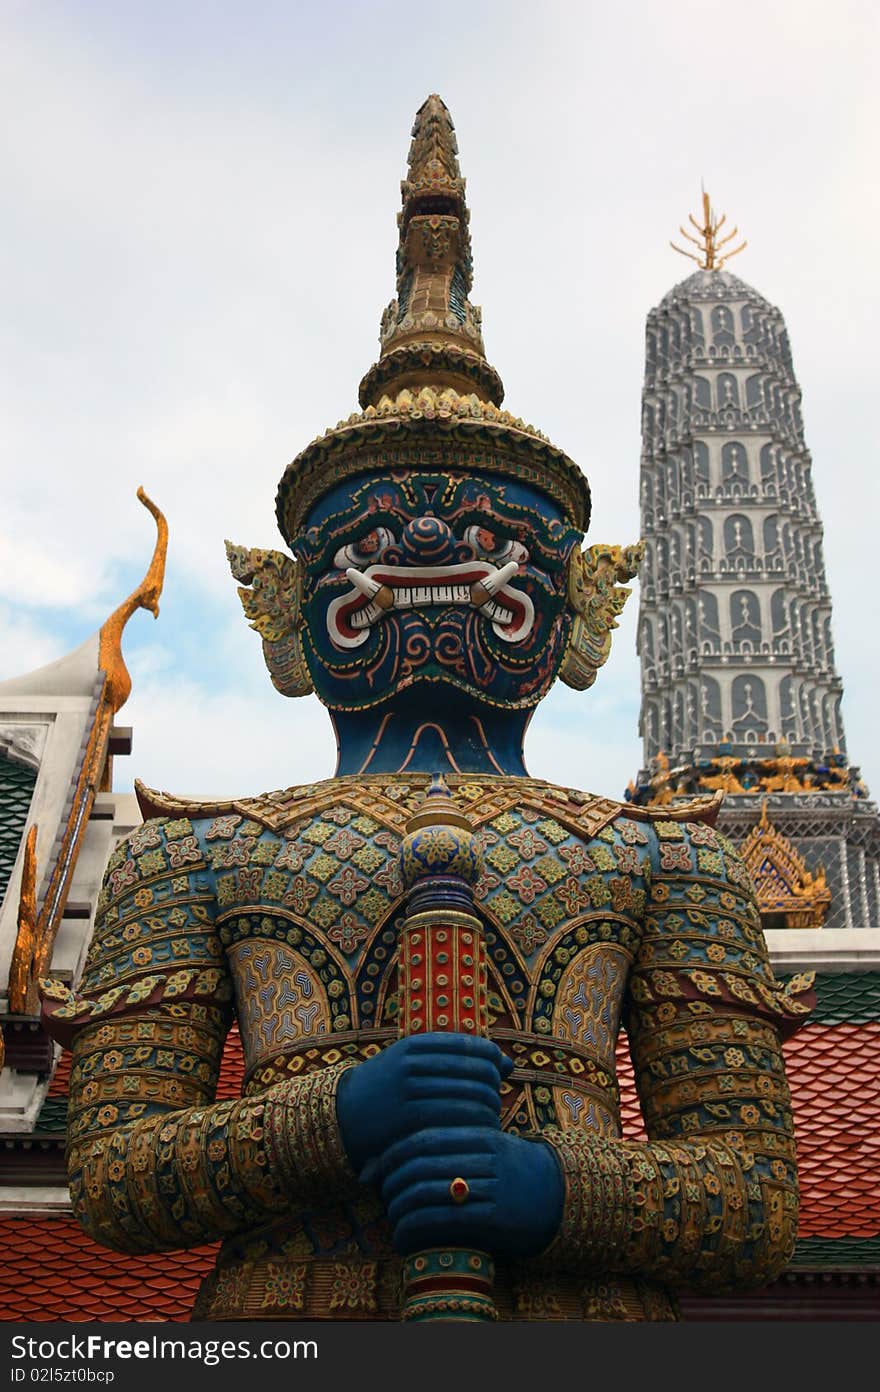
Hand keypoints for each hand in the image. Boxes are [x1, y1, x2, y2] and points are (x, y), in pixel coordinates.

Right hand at [336, 1032, 511, 1174]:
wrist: (346, 1115)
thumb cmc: (391, 1087)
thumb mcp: (417, 1063)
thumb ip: (460, 1060)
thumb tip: (509, 1063)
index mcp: (417, 1044)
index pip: (475, 1047)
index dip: (493, 1061)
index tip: (495, 1075)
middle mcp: (414, 1063)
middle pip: (478, 1073)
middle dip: (493, 1089)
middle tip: (493, 1102)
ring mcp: (411, 1092)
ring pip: (472, 1098)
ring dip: (489, 1111)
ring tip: (488, 1120)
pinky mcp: (410, 1120)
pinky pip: (457, 1121)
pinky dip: (474, 1127)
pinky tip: (476, 1133)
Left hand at [374, 1125, 563, 1260]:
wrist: (558, 1196)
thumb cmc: (508, 1171)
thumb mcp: (484, 1147)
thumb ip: (446, 1147)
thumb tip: (389, 1156)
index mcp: (480, 1132)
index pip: (423, 1137)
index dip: (392, 1154)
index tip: (376, 1171)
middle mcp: (484, 1156)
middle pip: (421, 1165)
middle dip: (392, 1184)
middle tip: (382, 1198)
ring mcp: (492, 1185)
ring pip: (428, 1192)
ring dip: (399, 1211)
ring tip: (392, 1222)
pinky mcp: (495, 1217)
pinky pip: (443, 1221)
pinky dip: (415, 1231)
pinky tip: (404, 1240)